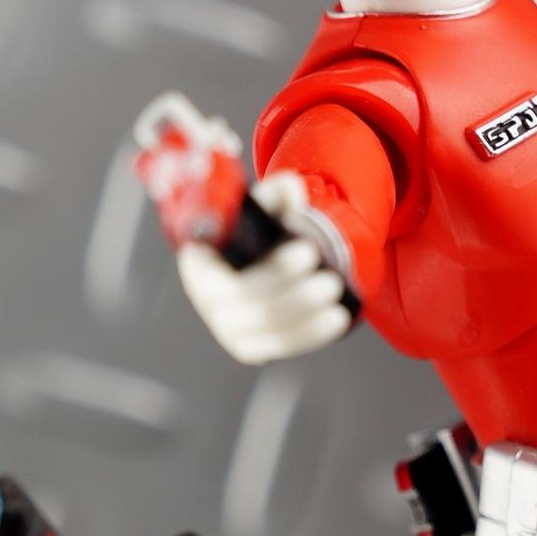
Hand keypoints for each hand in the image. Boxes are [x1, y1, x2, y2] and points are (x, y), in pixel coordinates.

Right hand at [176, 171, 350, 365]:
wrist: (255, 262)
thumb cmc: (254, 233)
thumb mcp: (262, 208)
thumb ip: (276, 194)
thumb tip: (291, 188)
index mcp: (200, 259)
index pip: (233, 271)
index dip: (272, 269)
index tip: (307, 250)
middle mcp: (205, 297)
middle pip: (251, 304)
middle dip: (294, 293)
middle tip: (329, 278)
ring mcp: (225, 326)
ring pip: (266, 327)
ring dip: (305, 313)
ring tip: (335, 292)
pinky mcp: (247, 347)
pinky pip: (278, 345)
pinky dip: (309, 334)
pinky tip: (336, 318)